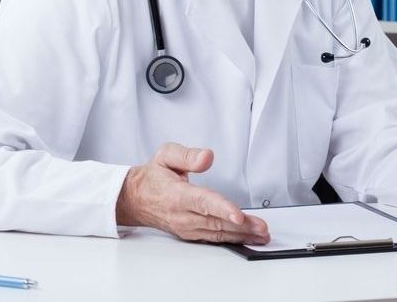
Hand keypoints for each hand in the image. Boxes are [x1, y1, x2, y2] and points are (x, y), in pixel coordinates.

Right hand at [116, 142, 269, 244]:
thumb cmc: (153, 177)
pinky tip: (247, 239)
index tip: (238, 215)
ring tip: (262, 235)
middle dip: (241, 227)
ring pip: (217, 233)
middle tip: (262, 228)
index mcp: (177, 195)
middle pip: (215, 222)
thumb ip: (187, 155)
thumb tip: (207, 156)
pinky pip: (213, 238)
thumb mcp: (165, 156)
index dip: (222, 209)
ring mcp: (186, 227)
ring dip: (241, 235)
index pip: (202, 202)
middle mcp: (182, 214)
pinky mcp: (190, 233)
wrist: (134, 199)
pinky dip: (232, 240)